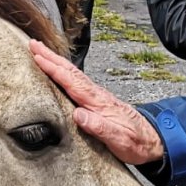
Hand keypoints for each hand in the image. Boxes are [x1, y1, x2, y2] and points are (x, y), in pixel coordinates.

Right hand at [29, 40, 165, 163]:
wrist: (153, 141)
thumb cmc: (135, 142)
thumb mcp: (118, 139)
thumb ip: (99, 127)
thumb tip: (78, 115)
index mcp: (98, 102)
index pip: (71, 81)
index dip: (53, 68)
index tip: (37, 56)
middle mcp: (96, 95)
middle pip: (70, 71)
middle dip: (50, 57)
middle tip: (32, 44)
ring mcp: (97, 96)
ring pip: (72, 74)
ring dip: (55, 62)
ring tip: (40, 52)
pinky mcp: (97, 101)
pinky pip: (76, 82)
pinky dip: (64, 72)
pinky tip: (59, 72)